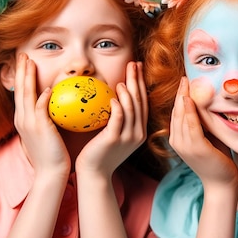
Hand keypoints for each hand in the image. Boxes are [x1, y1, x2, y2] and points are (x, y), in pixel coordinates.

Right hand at [14, 53, 70, 178]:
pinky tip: (47, 88)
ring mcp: (29, 124)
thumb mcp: (45, 132)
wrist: (50, 172)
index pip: (21, 92)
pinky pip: (40, 109)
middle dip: (21, 70)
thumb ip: (46, 117)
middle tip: (22, 54)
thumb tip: (55, 103)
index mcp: (22, 119)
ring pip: (27, 95)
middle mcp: (22, 119)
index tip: (24, 61)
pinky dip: (42, 98)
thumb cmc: (52, 153)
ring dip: (28, 77)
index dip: (22, 76)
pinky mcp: (39, 129)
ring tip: (30, 62)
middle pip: (20, 89)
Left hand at [75, 61, 147, 178]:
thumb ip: (117, 118)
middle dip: (137, 81)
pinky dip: (118, 106)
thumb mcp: (114, 134)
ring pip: (132, 109)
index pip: (142, 102)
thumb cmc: (100, 152)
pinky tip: (113, 97)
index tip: (137, 68)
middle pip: (139, 101)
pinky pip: (118, 119)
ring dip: (128, 92)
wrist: (94, 173)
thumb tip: (112, 98)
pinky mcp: (114, 139)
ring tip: (123, 80)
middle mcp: (137, 133)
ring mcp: (128, 136)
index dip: (141, 83)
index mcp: (139, 130)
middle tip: (135, 64)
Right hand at [169, 77, 237, 187]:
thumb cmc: (217, 158)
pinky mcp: (196, 148)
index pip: (176, 112)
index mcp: (177, 138)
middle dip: (179, 93)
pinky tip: (190, 99)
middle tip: (184, 77)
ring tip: (186, 82)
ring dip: (183, 97)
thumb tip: (204, 103)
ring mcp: (185, 145)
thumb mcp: (207, 136)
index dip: (179, 96)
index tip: (184, 81)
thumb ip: (202, 122)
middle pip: (176, 112)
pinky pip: (191, 125)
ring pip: (181, 116)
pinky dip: (190, 111)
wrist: (222, 183)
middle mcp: (177, 141)